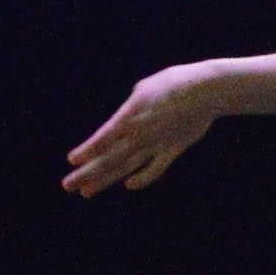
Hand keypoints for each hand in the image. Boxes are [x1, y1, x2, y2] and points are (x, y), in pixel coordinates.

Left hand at [65, 65, 221, 195]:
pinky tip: (130, 185)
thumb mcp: (144, 88)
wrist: (208, 89)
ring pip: (127, 167)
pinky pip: (156, 169)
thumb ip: (129, 108)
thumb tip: (120, 123)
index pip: (104, 138)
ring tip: (87, 192)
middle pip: (110, 158)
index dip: (87, 150)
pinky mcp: (173, 149)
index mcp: (132, 115)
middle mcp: (141, 133)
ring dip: (105, 180)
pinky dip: (143, 179)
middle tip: (68, 185)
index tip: (72, 160)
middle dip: (87, 173)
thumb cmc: (175, 82)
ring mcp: (157, 144)